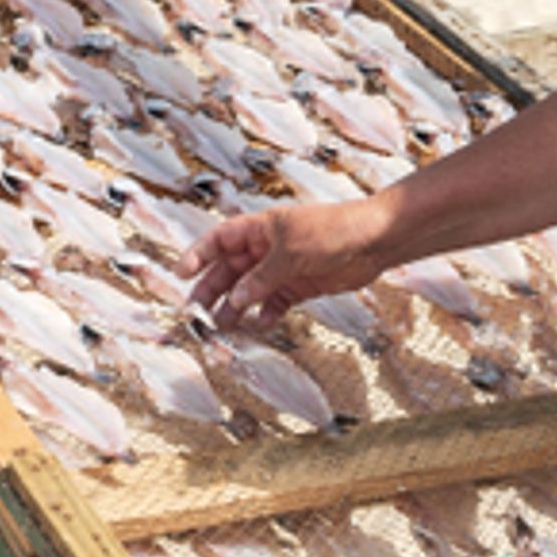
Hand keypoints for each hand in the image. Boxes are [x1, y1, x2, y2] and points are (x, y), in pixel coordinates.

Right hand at [187, 199, 392, 325]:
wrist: (374, 240)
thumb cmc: (334, 231)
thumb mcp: (291, 252)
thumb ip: (261, 278)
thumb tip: (236, 300)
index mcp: (260, 229)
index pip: (220, 240)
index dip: (199, 254)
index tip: (181, 273)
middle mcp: (267, 248)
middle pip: (230, 269)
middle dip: (212, 290)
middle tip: (196, 313)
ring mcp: (283, 268)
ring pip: (249, 290)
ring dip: (235, 307)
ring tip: (223, 327)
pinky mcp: (299, 286)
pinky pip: (274, 303)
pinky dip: (266, 315)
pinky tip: (261, 325)